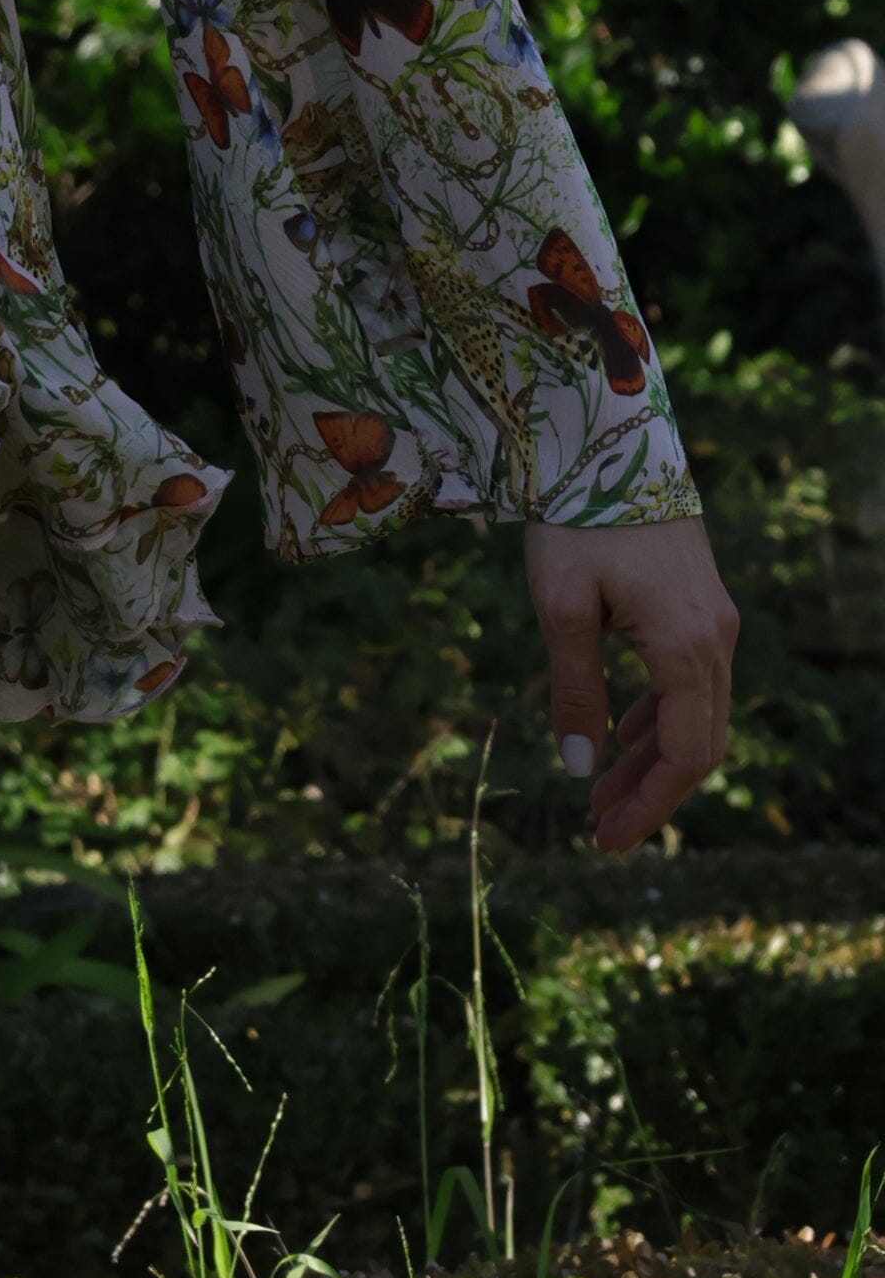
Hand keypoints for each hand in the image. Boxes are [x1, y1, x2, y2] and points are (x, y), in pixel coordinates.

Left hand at [524, 518, 739, 852]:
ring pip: (696, 714)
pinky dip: (660, 717)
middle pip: (697, 743)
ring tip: (599, 789)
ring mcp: (715, 620)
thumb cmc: (578, 518)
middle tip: (598, 828)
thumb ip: (575, 690)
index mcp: (687, 646)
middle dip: (649, 792)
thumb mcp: (562, 607)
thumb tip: (578, 770)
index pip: (686, 755)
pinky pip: (691, 681)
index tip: (607, 840)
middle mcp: (716, 638)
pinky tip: (623, 732)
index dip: (650, 805)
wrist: (608, 438)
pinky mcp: (700, 603)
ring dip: (651, 756)